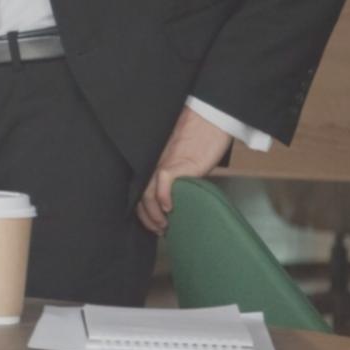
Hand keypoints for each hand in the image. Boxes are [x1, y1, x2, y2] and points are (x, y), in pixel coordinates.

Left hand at [137, 107, 233, 233]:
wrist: (210, 119)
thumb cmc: (199, 137)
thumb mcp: (182, 159)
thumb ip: (175, 174)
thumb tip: (177, 195)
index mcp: (155, 163)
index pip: (140, 190)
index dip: (142, 210)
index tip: (151, 224)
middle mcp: (155, 163)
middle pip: (139, 195)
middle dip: (146, 217)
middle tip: (158, 230)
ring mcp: (165, 163)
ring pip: (147, 192)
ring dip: (153, 214)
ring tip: (163, 226)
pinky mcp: (179, 162)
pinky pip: (164, 180)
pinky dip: (163, 197)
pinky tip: (169, 208)